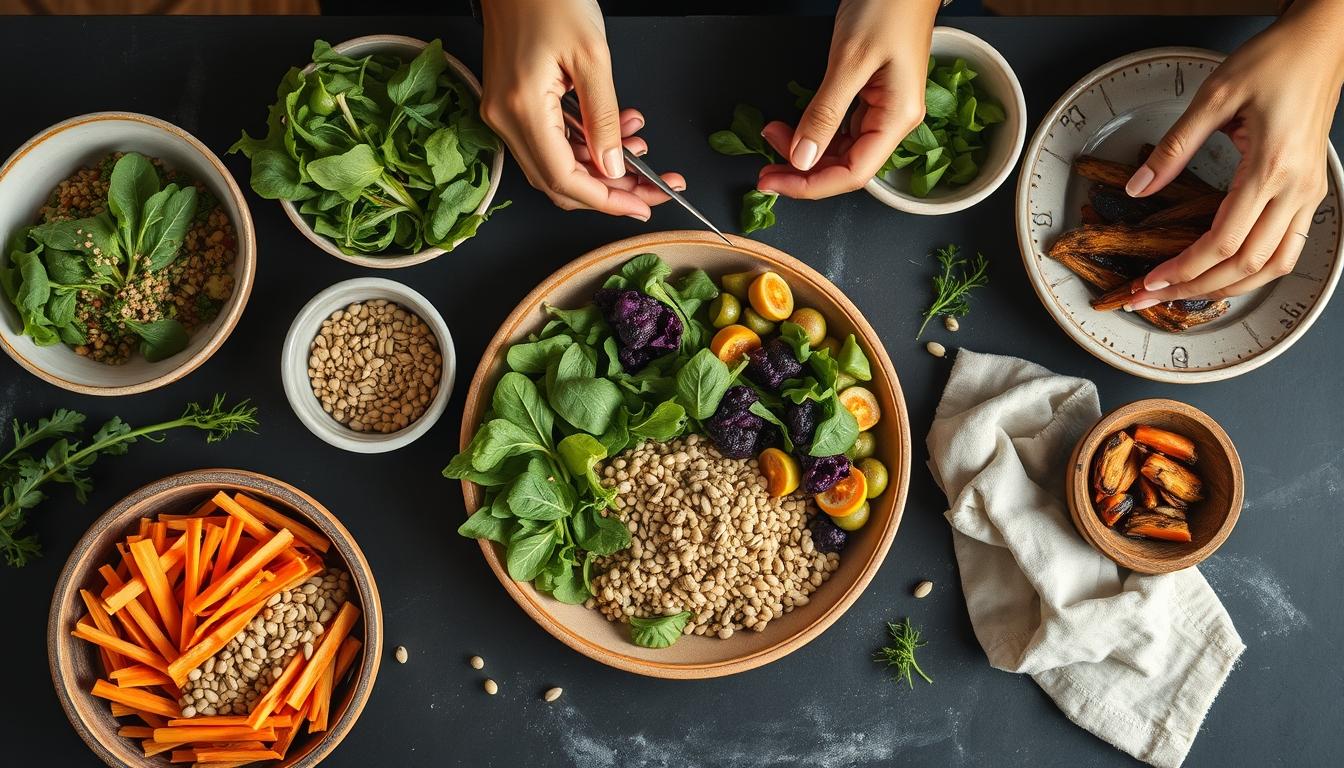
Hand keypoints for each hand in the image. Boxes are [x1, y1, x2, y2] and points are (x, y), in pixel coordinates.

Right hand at [479, 0, 684, 218]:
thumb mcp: (593, 57)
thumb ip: (604, 120)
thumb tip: (614, 167)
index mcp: (521, 109)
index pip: (565, 180)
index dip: (607, 200)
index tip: (643, 205)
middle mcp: (505, 119)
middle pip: (560, 182)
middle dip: (611, 190)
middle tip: (653, 186)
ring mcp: (504, 114)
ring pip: (557, 165)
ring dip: (601, 166)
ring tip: (639, 144)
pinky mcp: (510, 105)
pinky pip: (550, 142)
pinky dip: (585, 145)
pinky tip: (616, 129)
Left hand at [757, 0, 938, 198]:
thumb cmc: (888, 6)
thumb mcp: (850, 60)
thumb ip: (825, 113)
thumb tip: (802, 158)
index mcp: (897, 117)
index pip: (853, 173)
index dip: (811, 185)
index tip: (775, 183)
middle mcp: (893, 119)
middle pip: (845, 166)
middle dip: (802, 170)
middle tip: (764, 169)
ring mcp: (883, 109)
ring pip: (840, 149)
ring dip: (803, 151)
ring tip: (771, 138)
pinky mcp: (870, 96)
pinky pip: (840, 127)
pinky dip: (813, 131)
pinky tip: (791, 128)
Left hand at [1124, 0, 1343, 308]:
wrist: (1322, 44)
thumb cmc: (1274, 61)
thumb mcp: (1214, 97)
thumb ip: (1174, 148)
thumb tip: (1138, 188)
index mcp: (1270, 167)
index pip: (1223, 241)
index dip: (1183, 269)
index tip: (1151, 281)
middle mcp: (1296, 188)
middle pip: (1247, 264)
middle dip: (1197, 287)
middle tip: (1154, 295)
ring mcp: (1309, 193)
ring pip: (1274, 266)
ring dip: (1229, 287)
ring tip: (1186, 292)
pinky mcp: (1311, 191)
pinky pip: (1287, 248)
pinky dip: (1255, 270)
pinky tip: (1224, 273)